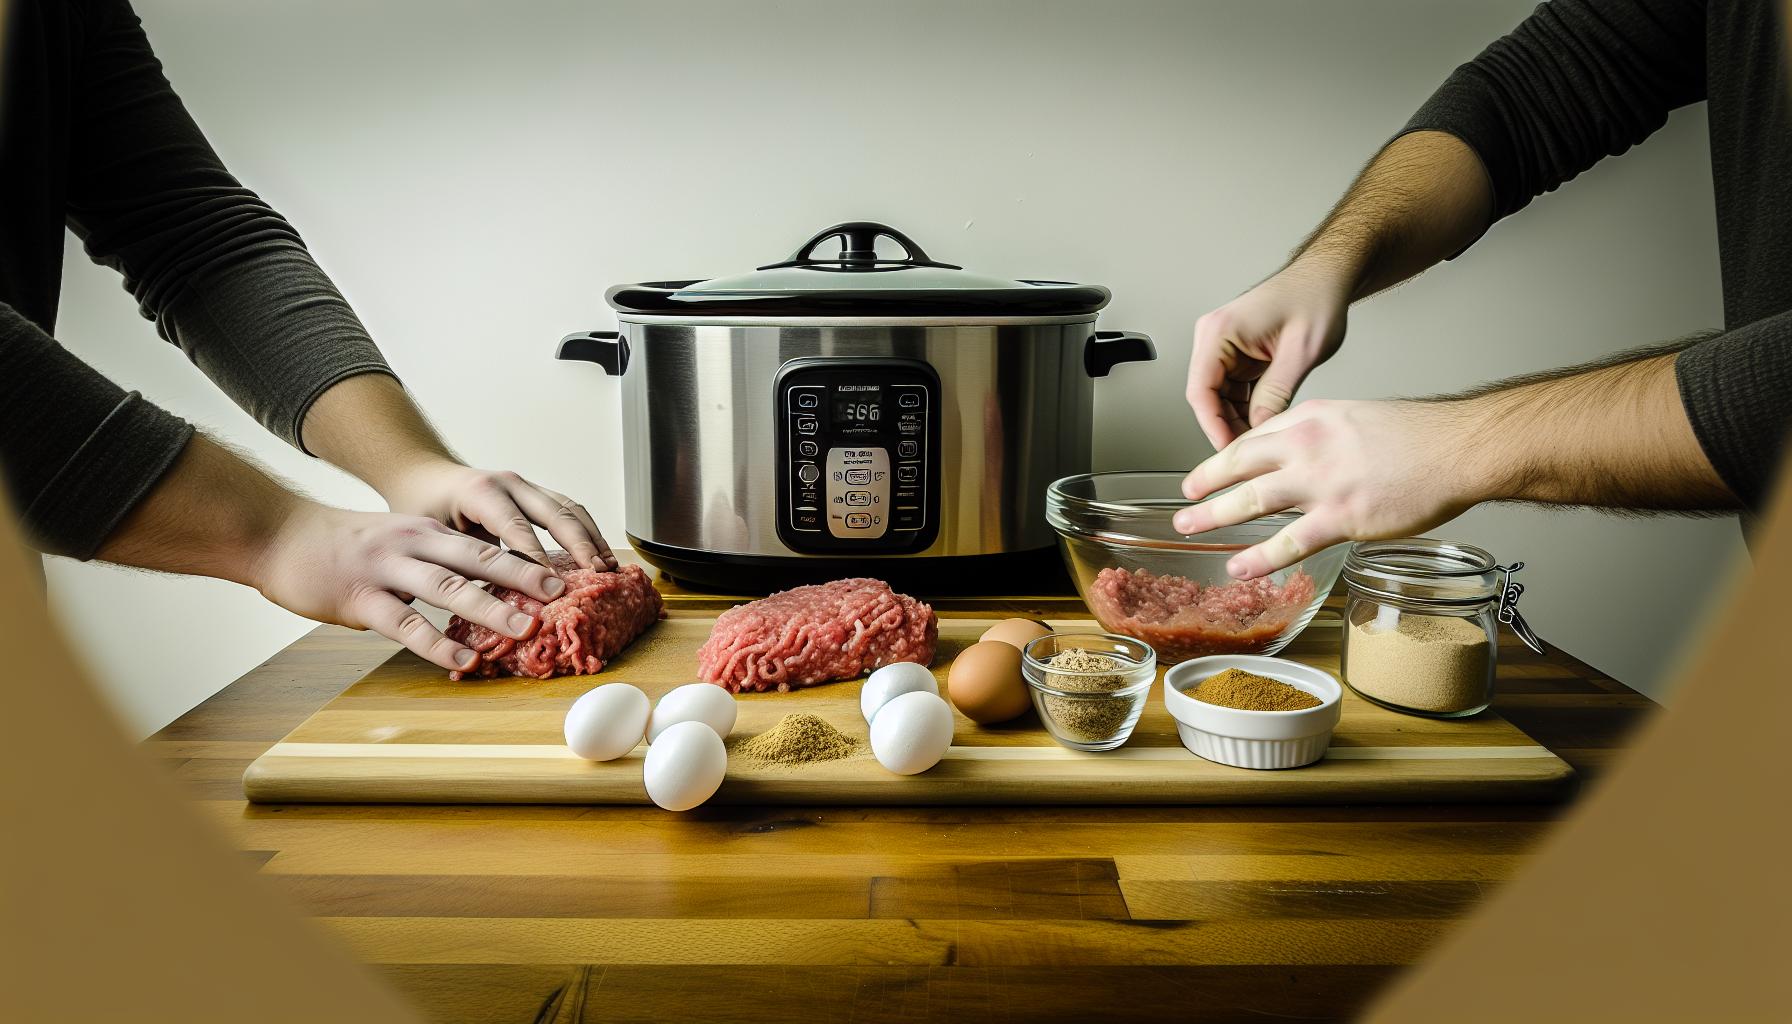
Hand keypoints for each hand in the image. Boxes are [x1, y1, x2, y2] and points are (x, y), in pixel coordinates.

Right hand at [253, 503, 571, 671]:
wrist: (280, 536)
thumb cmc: (345, 546)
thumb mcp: (400, 542)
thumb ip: (438, 561)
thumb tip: (485, 590)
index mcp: (429, 532)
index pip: (489, 544)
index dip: (529, 559)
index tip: (566, 575)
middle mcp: (415, 544)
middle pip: (480, 559)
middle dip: (525, 576)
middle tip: (564, 594)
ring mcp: (388, 569)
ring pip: (447, 588)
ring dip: (489, 609)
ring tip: (526, 630)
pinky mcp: (360, 598)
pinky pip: (405, 623)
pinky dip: (437, 643)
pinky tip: (462, 661)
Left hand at [381, 460, 616, 570]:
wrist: (423, 476)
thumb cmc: (423, 507)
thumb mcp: (432, 536)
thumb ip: (460, 562)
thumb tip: (487, 602)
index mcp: (480, 491)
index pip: (516, 527)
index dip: (538, 557)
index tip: (554, 585)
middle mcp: (508, 482)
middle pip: (555, 513)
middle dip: (579, 545)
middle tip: (596, 575)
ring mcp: (525, 485)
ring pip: (570, 508)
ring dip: (591, 537)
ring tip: (607, 567)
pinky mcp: (535, 492)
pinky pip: (569, 509)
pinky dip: (587, 531)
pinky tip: (599, 555)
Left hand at [1174, 399, 1482, 578]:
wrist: (1456, 448)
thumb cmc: (1420, 435)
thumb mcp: (1357, 417)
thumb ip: (1324, 435)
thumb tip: (1305, 454)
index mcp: (1311, 419)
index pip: (1254, 437)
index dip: (1225, 457)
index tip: (1210, 470)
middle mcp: (1306, 446)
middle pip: (1237, 464)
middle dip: (1204, 483)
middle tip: (1184, 497)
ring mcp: (1320, 483)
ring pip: (1250, 501)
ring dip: (1213, 516)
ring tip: (1188, 528)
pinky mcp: (1340, 518)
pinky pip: (1286, 543)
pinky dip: (1256, 558)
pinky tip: (1237, 567)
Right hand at [1187, 262, 1350, 450]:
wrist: (1327, 278)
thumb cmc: (1315, 298)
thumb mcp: (1300, 353)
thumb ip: (1276, 394)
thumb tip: (1260, 428)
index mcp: (1220, 332)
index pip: (1200, 390)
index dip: (1212, 425)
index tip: (1227, 450)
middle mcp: (1215, 338)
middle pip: (1206, 396)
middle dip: (1226, 426)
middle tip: (1249, 451)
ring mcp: (1225, 346)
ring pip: (1220, 397)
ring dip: (1238, 419)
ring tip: (1261, 438)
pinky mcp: (1238, 353)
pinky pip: (1235, 390)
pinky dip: (1248, 408)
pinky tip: (1264, 420)